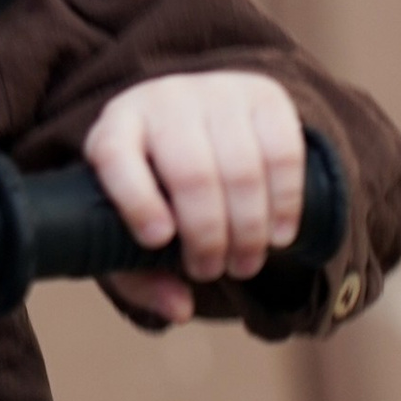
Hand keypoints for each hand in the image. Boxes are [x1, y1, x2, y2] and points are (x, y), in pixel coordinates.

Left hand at [85, 71, 304, 326]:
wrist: (197, 123)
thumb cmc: (155, 190)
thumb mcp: (130, 229)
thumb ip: (141, 275)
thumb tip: (178, 309)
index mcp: (115, 129)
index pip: (116, 155)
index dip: (136, 199)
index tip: (158, 240)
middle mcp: (163, 100)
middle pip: (191, 171)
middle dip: (207, 234)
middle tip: (213, 271)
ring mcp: (216, 91)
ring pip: (242, 166)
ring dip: (249, 228)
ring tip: (245, 263)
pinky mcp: (263, 95)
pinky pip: (284, 151)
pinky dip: (285, 202)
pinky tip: (278, 235)